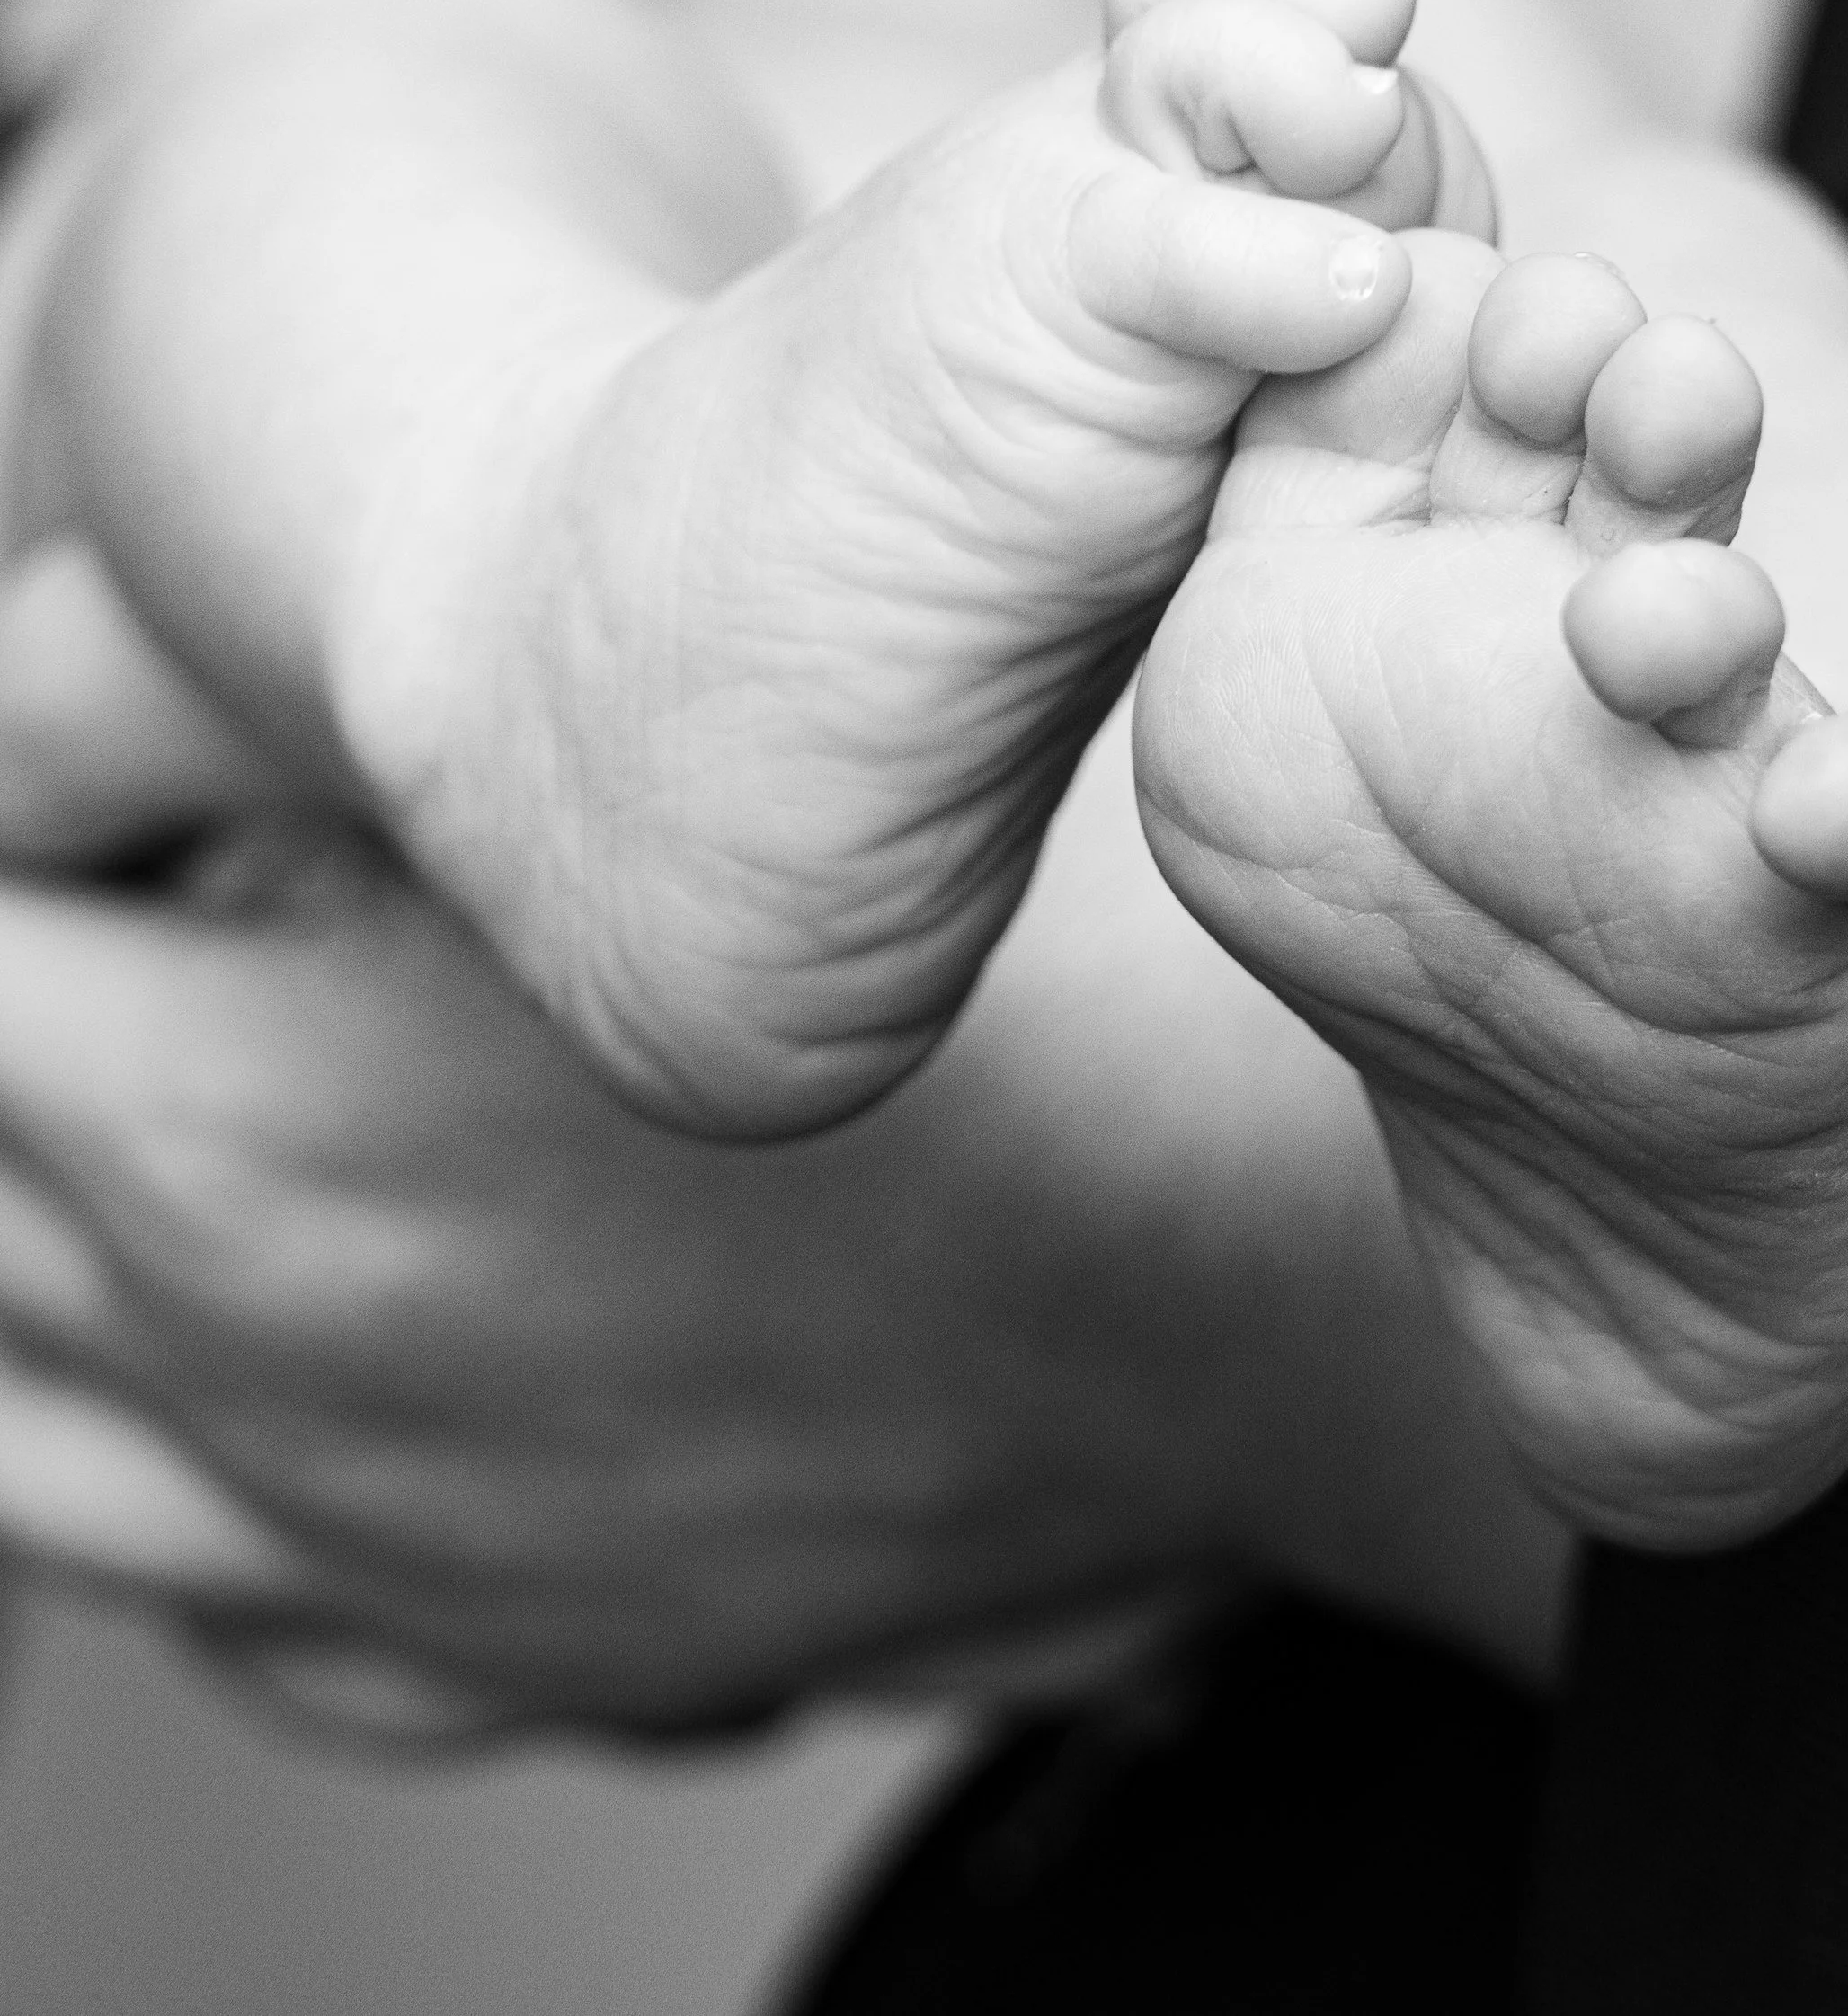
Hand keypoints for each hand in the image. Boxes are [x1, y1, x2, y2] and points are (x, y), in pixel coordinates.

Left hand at [0, 747, 1572, 1748]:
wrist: (1227, 1304)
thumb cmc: (953, 1028)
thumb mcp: (597, 798)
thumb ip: (297, 731)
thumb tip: (97, 689)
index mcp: (244, 1139)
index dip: (14, 875)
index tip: (64, 827)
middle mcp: (258, 1379)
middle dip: (16, 1064)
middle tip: (104, 945)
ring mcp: (365, 1559)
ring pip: (40, 1446)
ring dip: (45, 1286)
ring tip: (132, 1164)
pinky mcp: (496, 1657)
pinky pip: (229, 1616)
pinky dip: (194, 1494)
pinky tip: (267, 1396)